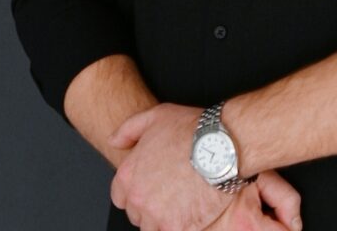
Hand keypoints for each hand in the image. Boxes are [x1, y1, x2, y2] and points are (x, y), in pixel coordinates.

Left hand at [107, 103, 301, 230]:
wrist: (222, 146)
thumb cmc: (192, 131)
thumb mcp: (156, 116)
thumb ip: (128, 129)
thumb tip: (114, 141)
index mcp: (128, 175)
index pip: (121, 197)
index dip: (138, 190)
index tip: (151, 186)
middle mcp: (139, 199)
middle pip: (138, 214)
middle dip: (152, 205)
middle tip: (171, 190)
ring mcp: (157, 216)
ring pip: (155, 227)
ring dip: (166, 217)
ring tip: (184, 200)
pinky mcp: (178, 227)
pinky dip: (183, 224)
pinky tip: (194, 208)